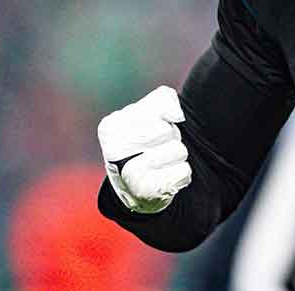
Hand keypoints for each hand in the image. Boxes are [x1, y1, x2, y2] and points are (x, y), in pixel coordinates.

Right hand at [98, 86, 191, 213]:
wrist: (136, 188)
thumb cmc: (144, 143)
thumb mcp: (147, 113)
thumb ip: (163, 100)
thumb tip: (177, 115)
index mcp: (110, 127)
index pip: (159, 108)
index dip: (164, 118)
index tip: (151, 130)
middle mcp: (113, 151)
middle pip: (167, 130)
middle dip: (171, 136)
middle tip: (157, 148)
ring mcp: (129, 175)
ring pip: (178, 150)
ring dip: (178, 156)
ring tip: (161, 164)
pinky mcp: (148, 193)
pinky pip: (184, 171)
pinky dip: (182, 173)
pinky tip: (166, 177)